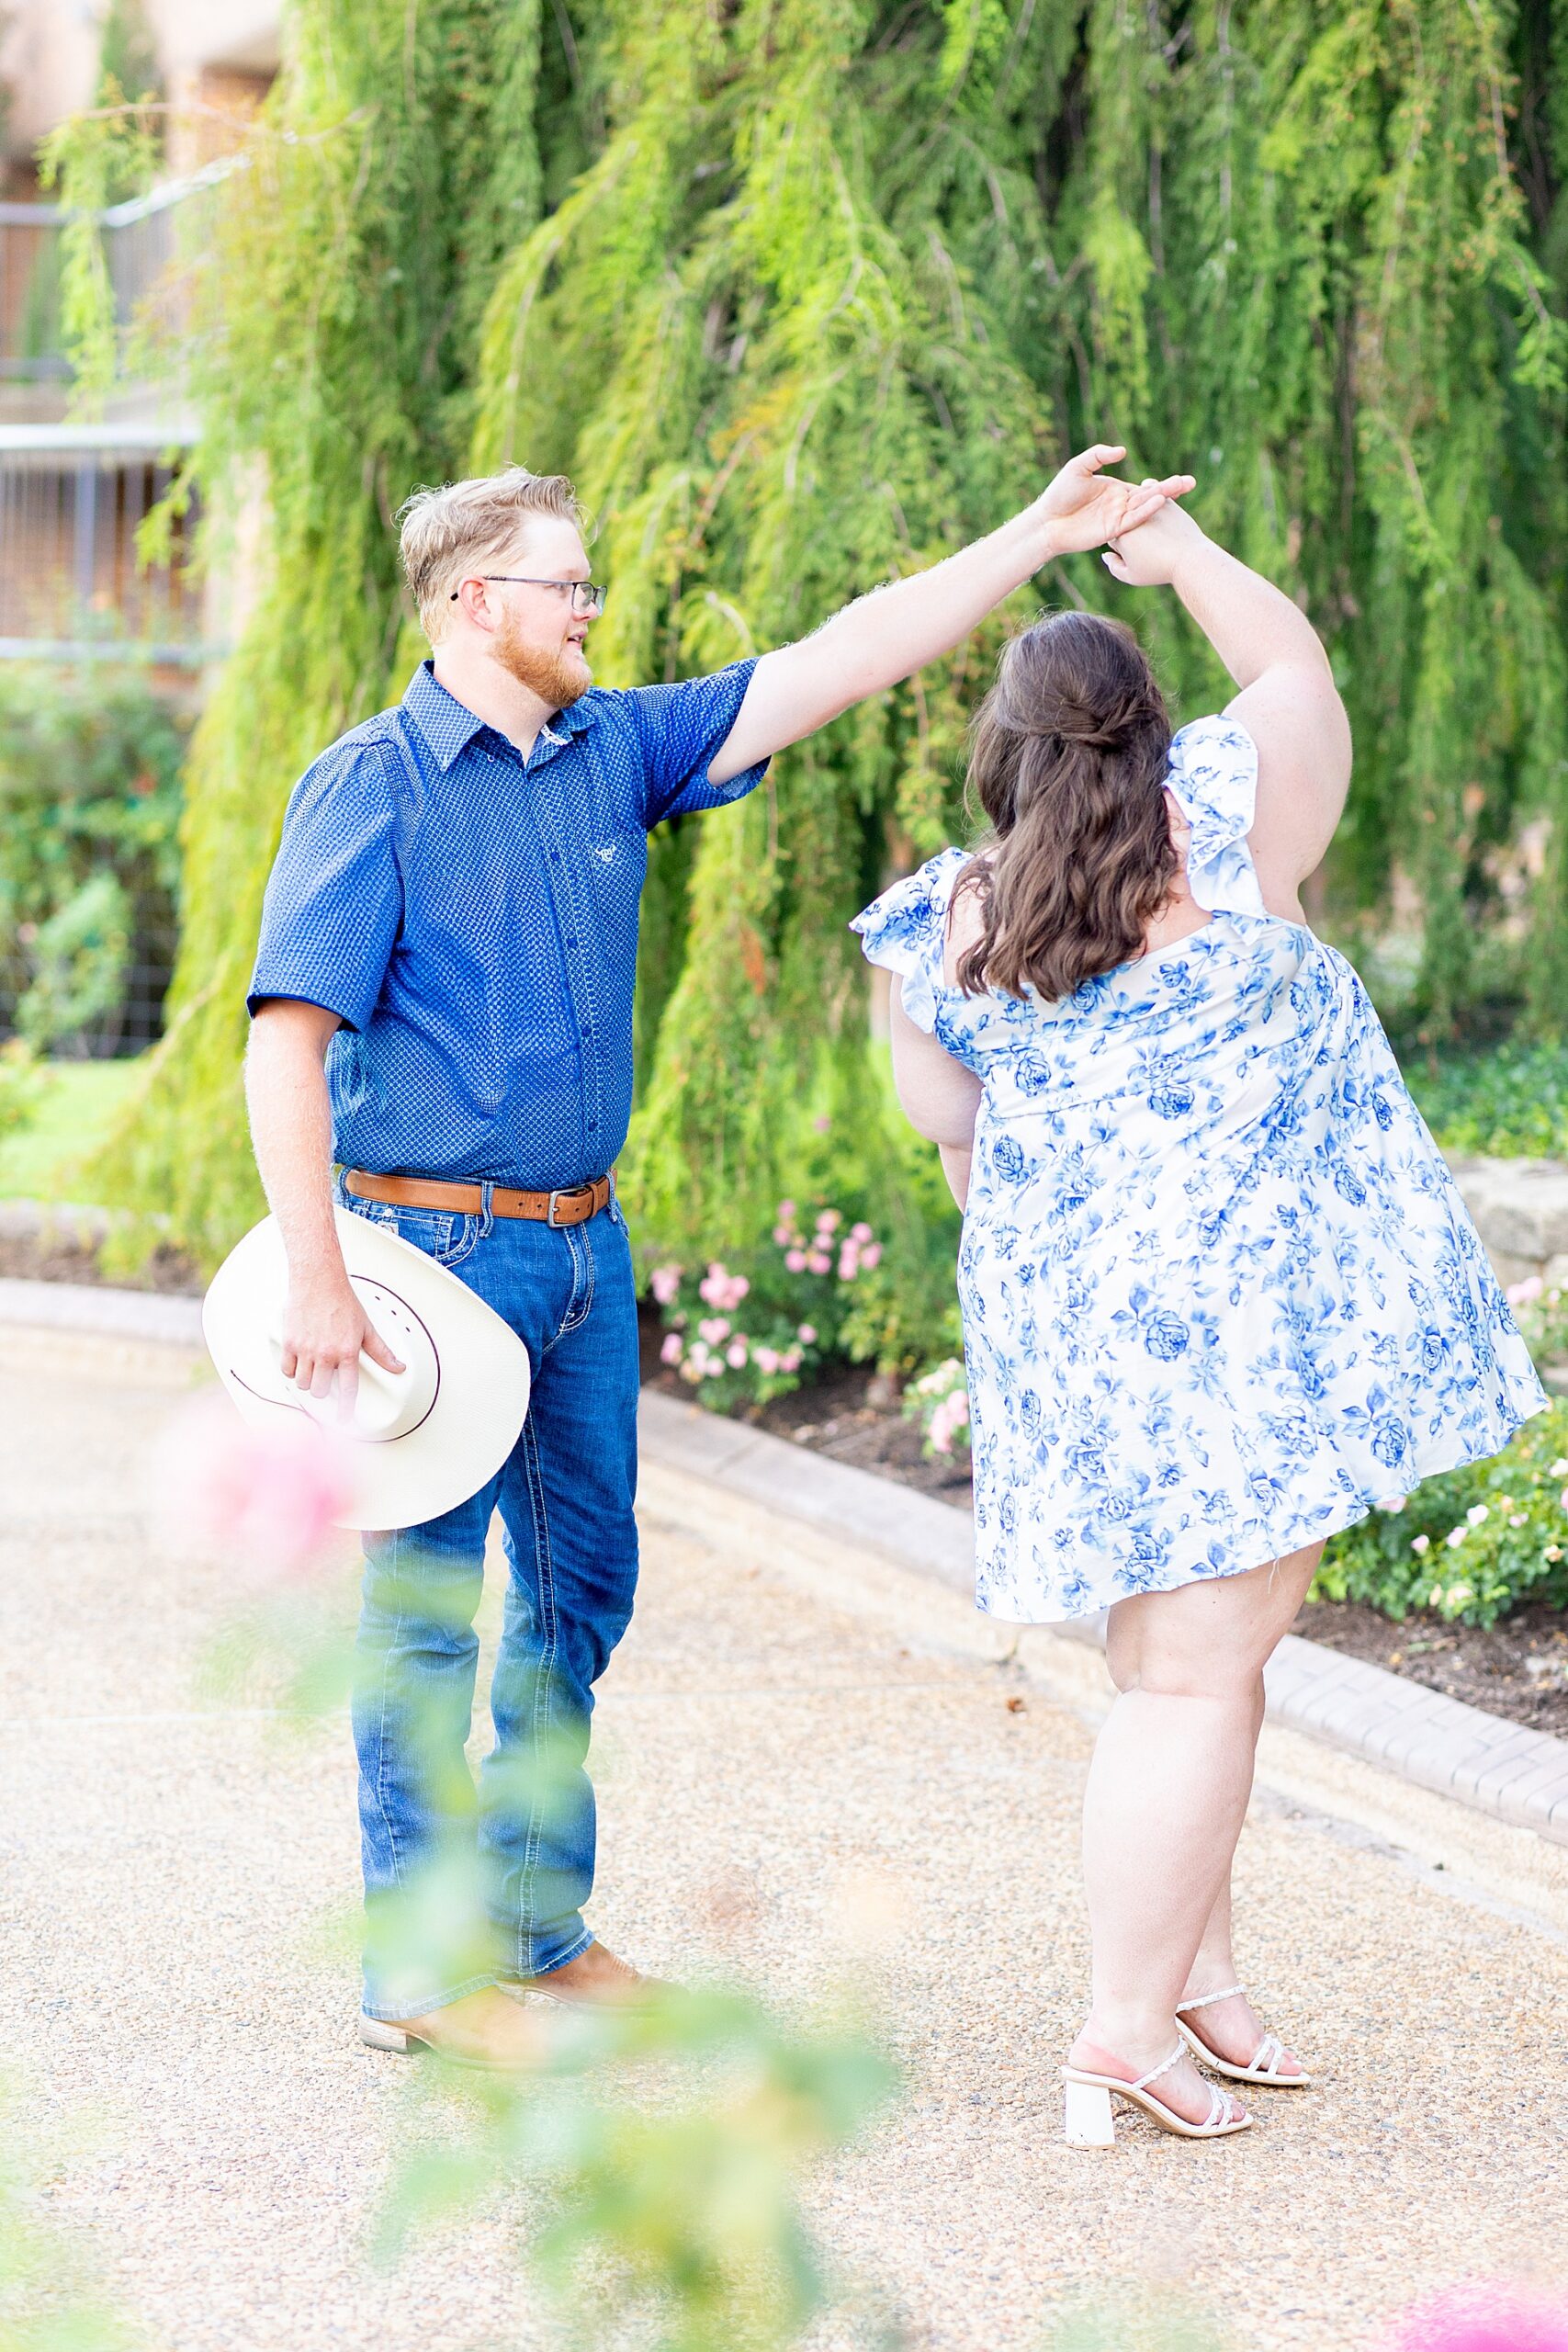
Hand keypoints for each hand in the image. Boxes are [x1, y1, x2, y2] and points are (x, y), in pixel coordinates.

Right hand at [281, 1268, 404, 1420]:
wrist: (319, 1281)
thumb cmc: (342, 1302)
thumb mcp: (366, 1328)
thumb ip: (381, 1351)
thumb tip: (398, 1366)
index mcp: (347, 1352)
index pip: (348, 1389)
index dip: (347, 1409)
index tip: (345, 1419)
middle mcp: (325, 1354)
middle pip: (321, 1390)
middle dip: (325, 1390)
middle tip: (326, 1381)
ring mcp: (306, 1349)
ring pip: (303, 1383)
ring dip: (308, 1382)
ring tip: (313, 1371)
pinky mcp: (290, 1343)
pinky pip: (287, 1369)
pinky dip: (292, 1371)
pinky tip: (298, 1364)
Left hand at [1035, 445, 1195, 560]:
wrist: (1047, 521)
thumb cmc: (1060, 493)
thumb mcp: (1079, 467)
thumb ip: (1099, 456)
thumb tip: (1123, 452)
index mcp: (1116, 491)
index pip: (1144, 487)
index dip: (1162, 484)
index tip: (1181, 479)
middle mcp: (1120, 505)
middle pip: (1149, 496)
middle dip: (1170, 490)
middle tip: (1190, 483)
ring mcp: (1117, 518)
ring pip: (1143, 507)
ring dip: (1161, 498)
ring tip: (1178, 489)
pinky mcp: (1111, 530)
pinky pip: (1131, 519)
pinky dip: (1144, 510)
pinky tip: (1157, 502)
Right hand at [1101, 482, 1205, 586]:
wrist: (1189, 558)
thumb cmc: (1160, 570)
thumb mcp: (1132, 576)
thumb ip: (1114, 567)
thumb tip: (1106, 555)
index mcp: (1118, 535)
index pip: (1113, 536)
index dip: (1120, 545)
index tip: (1131, 553)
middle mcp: (1130, 517)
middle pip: (1122, 517)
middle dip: (1127, 524)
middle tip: (1141, 538)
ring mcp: (1147, 506)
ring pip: (1137, 502)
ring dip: (1138, 505)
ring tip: (1148, 521)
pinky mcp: (1164, 500)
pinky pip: (1154, 491)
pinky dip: (1153, 494)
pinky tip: (1157, 501)